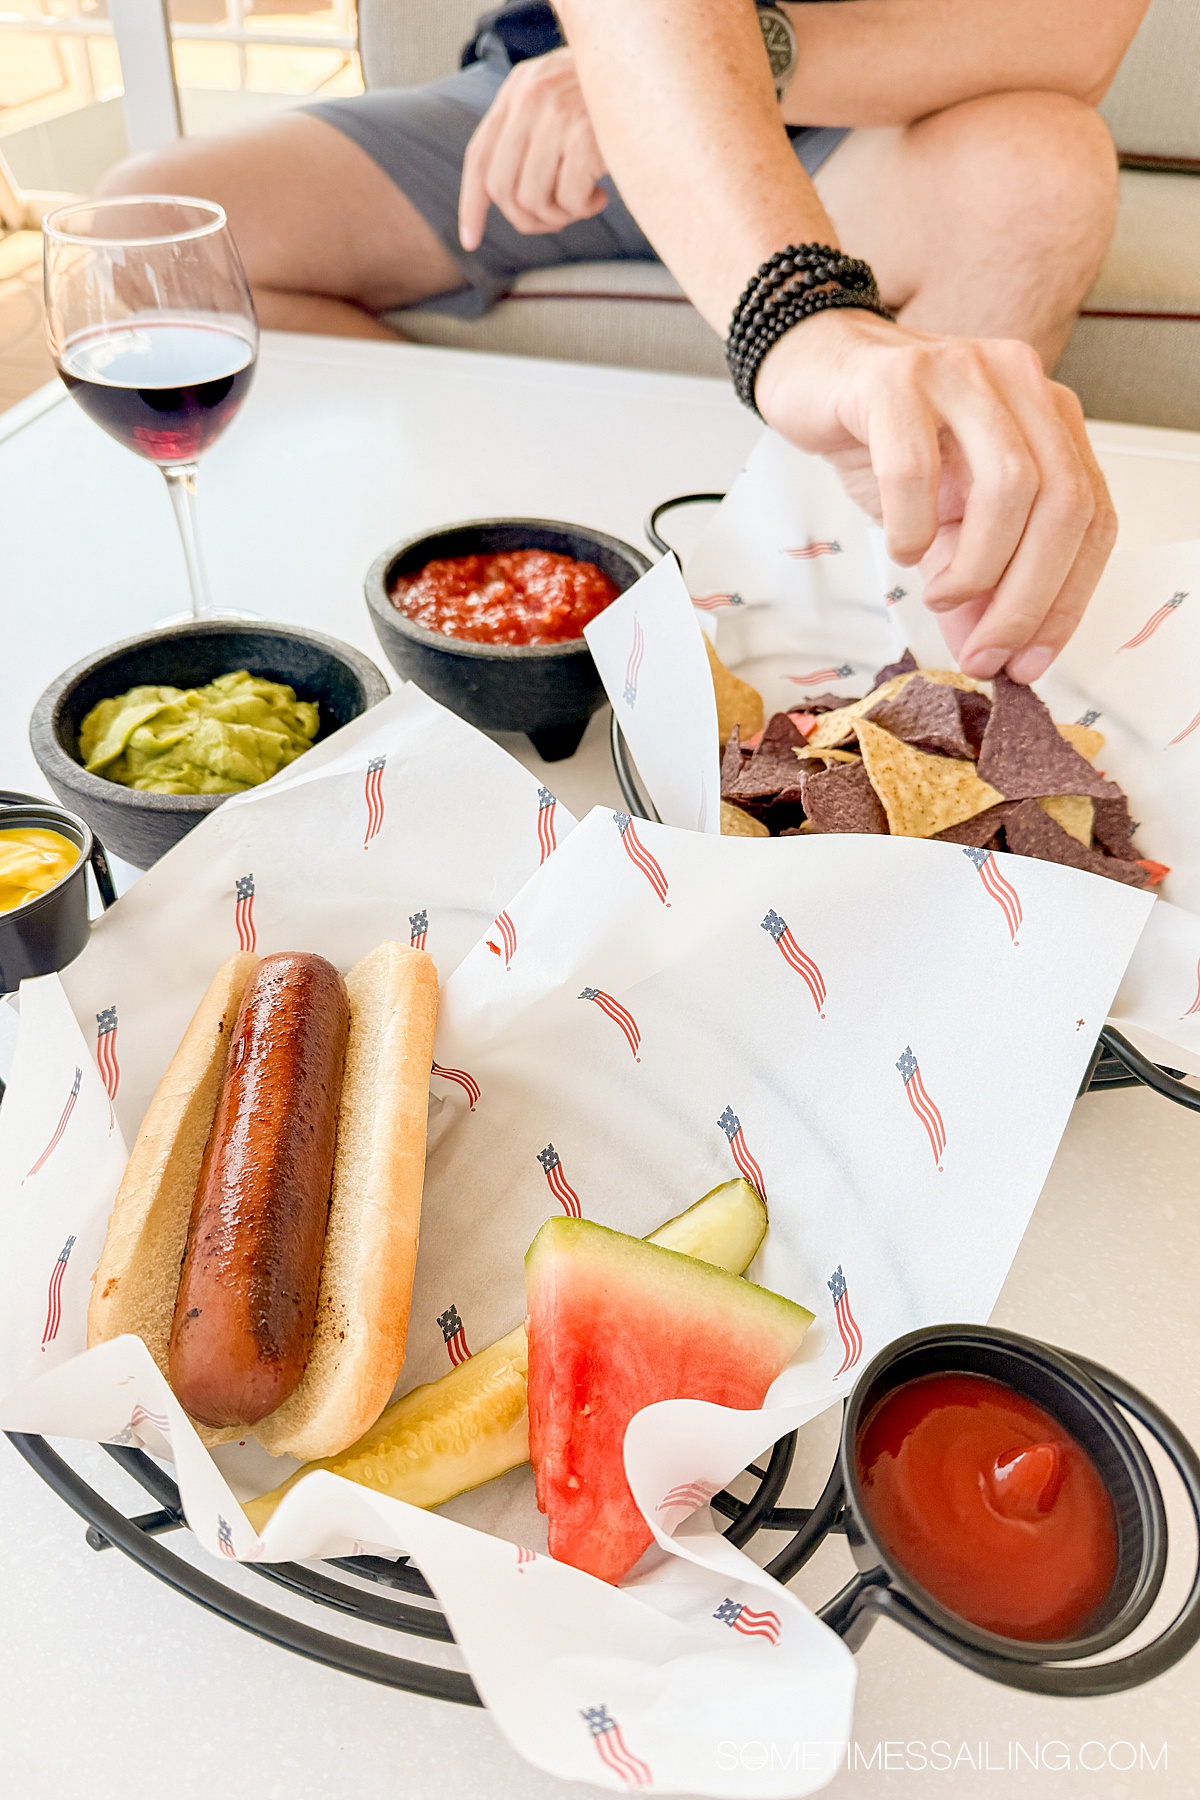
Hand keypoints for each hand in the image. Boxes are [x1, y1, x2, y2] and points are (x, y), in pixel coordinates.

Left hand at [459, 48, 608, 251]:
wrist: (656, 77)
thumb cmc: (610, 102)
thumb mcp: (559, 100)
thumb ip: (528, 133)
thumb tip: (504, 198)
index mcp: (518, 89)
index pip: (479, 155)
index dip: (472, 203)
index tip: (471, 239)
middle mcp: (531, 98)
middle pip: (501, 187)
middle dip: (525, 219)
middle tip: (556, 219)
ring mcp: (557, 116)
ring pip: (533, 200)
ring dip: (558, 216)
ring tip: (582, 204)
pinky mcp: (584, 137)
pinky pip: (568, 201)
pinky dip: (584, 209)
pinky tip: (601, 195)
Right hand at [755, 310, 1116, 681]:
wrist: (814, 367)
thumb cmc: (883, 435)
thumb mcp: (942, 515)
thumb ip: (973, 578)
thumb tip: (987, 652)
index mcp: (1048, 417)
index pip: (1092, 516)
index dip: (1067, 600)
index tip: (1028, 660)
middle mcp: (1020, 385)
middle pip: (1062, 503)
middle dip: (1026, 597)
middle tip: (985, 650)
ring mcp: (961, 374)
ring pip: (1008, 485)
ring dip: (976, 567)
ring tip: (938, 594)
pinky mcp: (895, 380)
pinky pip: (917, 469)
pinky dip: (911, 526)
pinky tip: (900, 547)